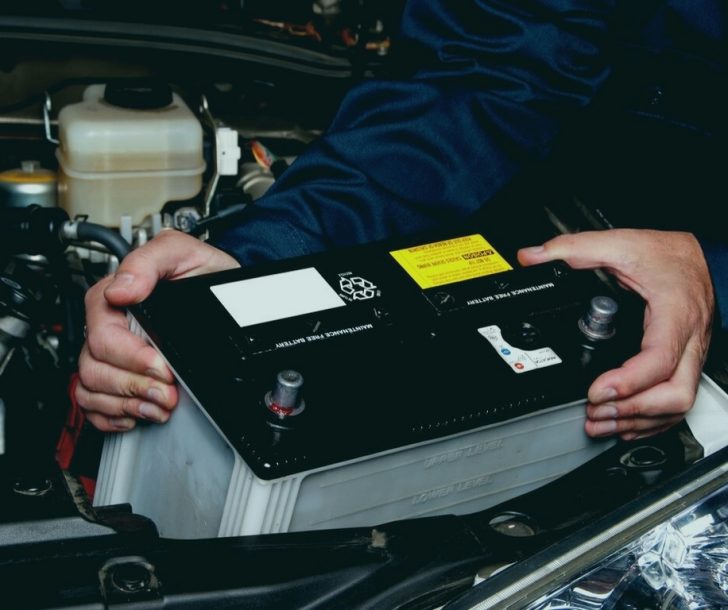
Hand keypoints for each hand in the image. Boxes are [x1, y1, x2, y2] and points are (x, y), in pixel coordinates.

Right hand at [76, 230, 239, 431]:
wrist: (225, 292)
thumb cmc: (203, 272)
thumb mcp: (184, 252)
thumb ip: (150, 261)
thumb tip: (122, 289)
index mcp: (114, 297)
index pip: (103, 335)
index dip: (131, 356)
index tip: (162, 366)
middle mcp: (110, 326)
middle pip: (95, 367)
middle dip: (133, 385)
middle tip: (167, 391)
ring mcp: (111, 352)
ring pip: (91, 388)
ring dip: (127, 403)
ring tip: (159, 404)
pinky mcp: (118, 373)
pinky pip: (93, 403)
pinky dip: (112, 415)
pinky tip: (137, 412)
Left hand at [518, 229, 713, 440]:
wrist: (698, 259)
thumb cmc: (667, 255)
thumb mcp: (619, 243)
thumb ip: (574, 248)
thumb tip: (532, 257)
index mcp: (674, 313)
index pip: (659, 359)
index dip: (628, 382)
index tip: (596, 390)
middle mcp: (689, 340)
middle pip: (676, 394)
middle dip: (633, 411)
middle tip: (595, 411)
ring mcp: (691, 356)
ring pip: (679, 404)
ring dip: (639, 421)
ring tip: (600, 422)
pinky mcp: (687, 364)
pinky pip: (678, 402)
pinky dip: (652, 419)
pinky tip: (625, 424)